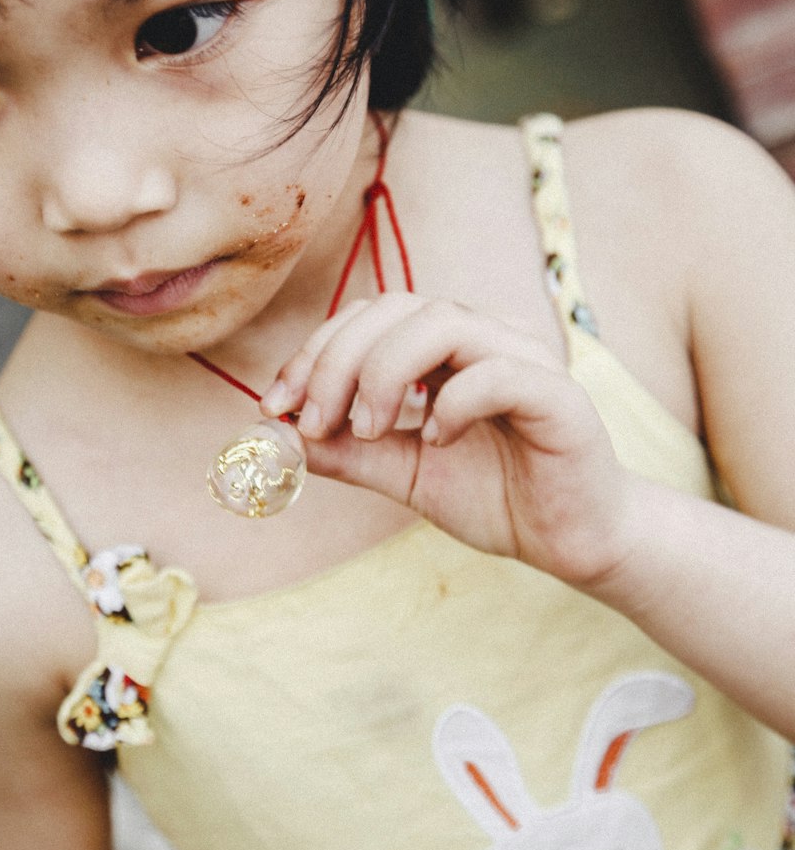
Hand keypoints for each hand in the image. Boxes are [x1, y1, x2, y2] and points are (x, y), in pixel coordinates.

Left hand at [263, 295, 631, 585]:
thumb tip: (278, 437)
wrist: (572, 542)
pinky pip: (498, 373)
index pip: (370, 317)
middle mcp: (485, 338)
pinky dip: (453, 401)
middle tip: (314, 421)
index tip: (277, 407)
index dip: (316, 353)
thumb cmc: (497, 497)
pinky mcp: (559, 396)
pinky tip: (436, 440)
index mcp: (447, 348)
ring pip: (443, 323)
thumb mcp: (404, 474)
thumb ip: (348, 452)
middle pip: (397, 308)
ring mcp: (525, 360)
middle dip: (338, 360)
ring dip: (385, 372)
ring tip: (367, 428)